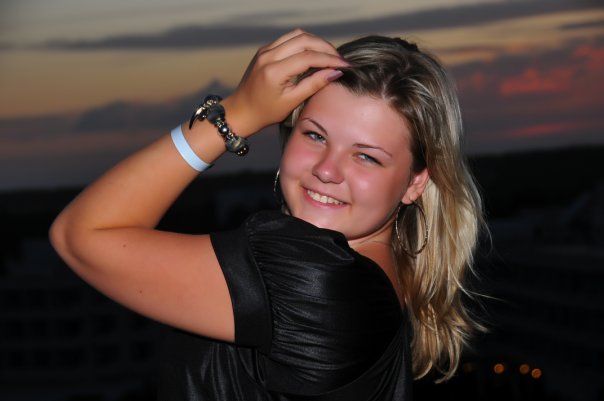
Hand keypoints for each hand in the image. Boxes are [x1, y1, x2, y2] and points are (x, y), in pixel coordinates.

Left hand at [223, 29, 348, 135]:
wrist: (241, 111)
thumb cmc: (266, 112)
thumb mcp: (292, 102)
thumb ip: (313, 85)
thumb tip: (335, 72)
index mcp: (274, 71)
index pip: (308, 57)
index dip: (330, 60)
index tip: (345, 66)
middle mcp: (268, 55)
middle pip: (304, 39)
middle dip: (326, 47)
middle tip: (340, 59)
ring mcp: (265, 50)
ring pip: (297, 35)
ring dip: (316, 42)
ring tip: (330, 56)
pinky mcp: (265, 50)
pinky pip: (289, 39)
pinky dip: (305, 43)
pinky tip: (314, 54)